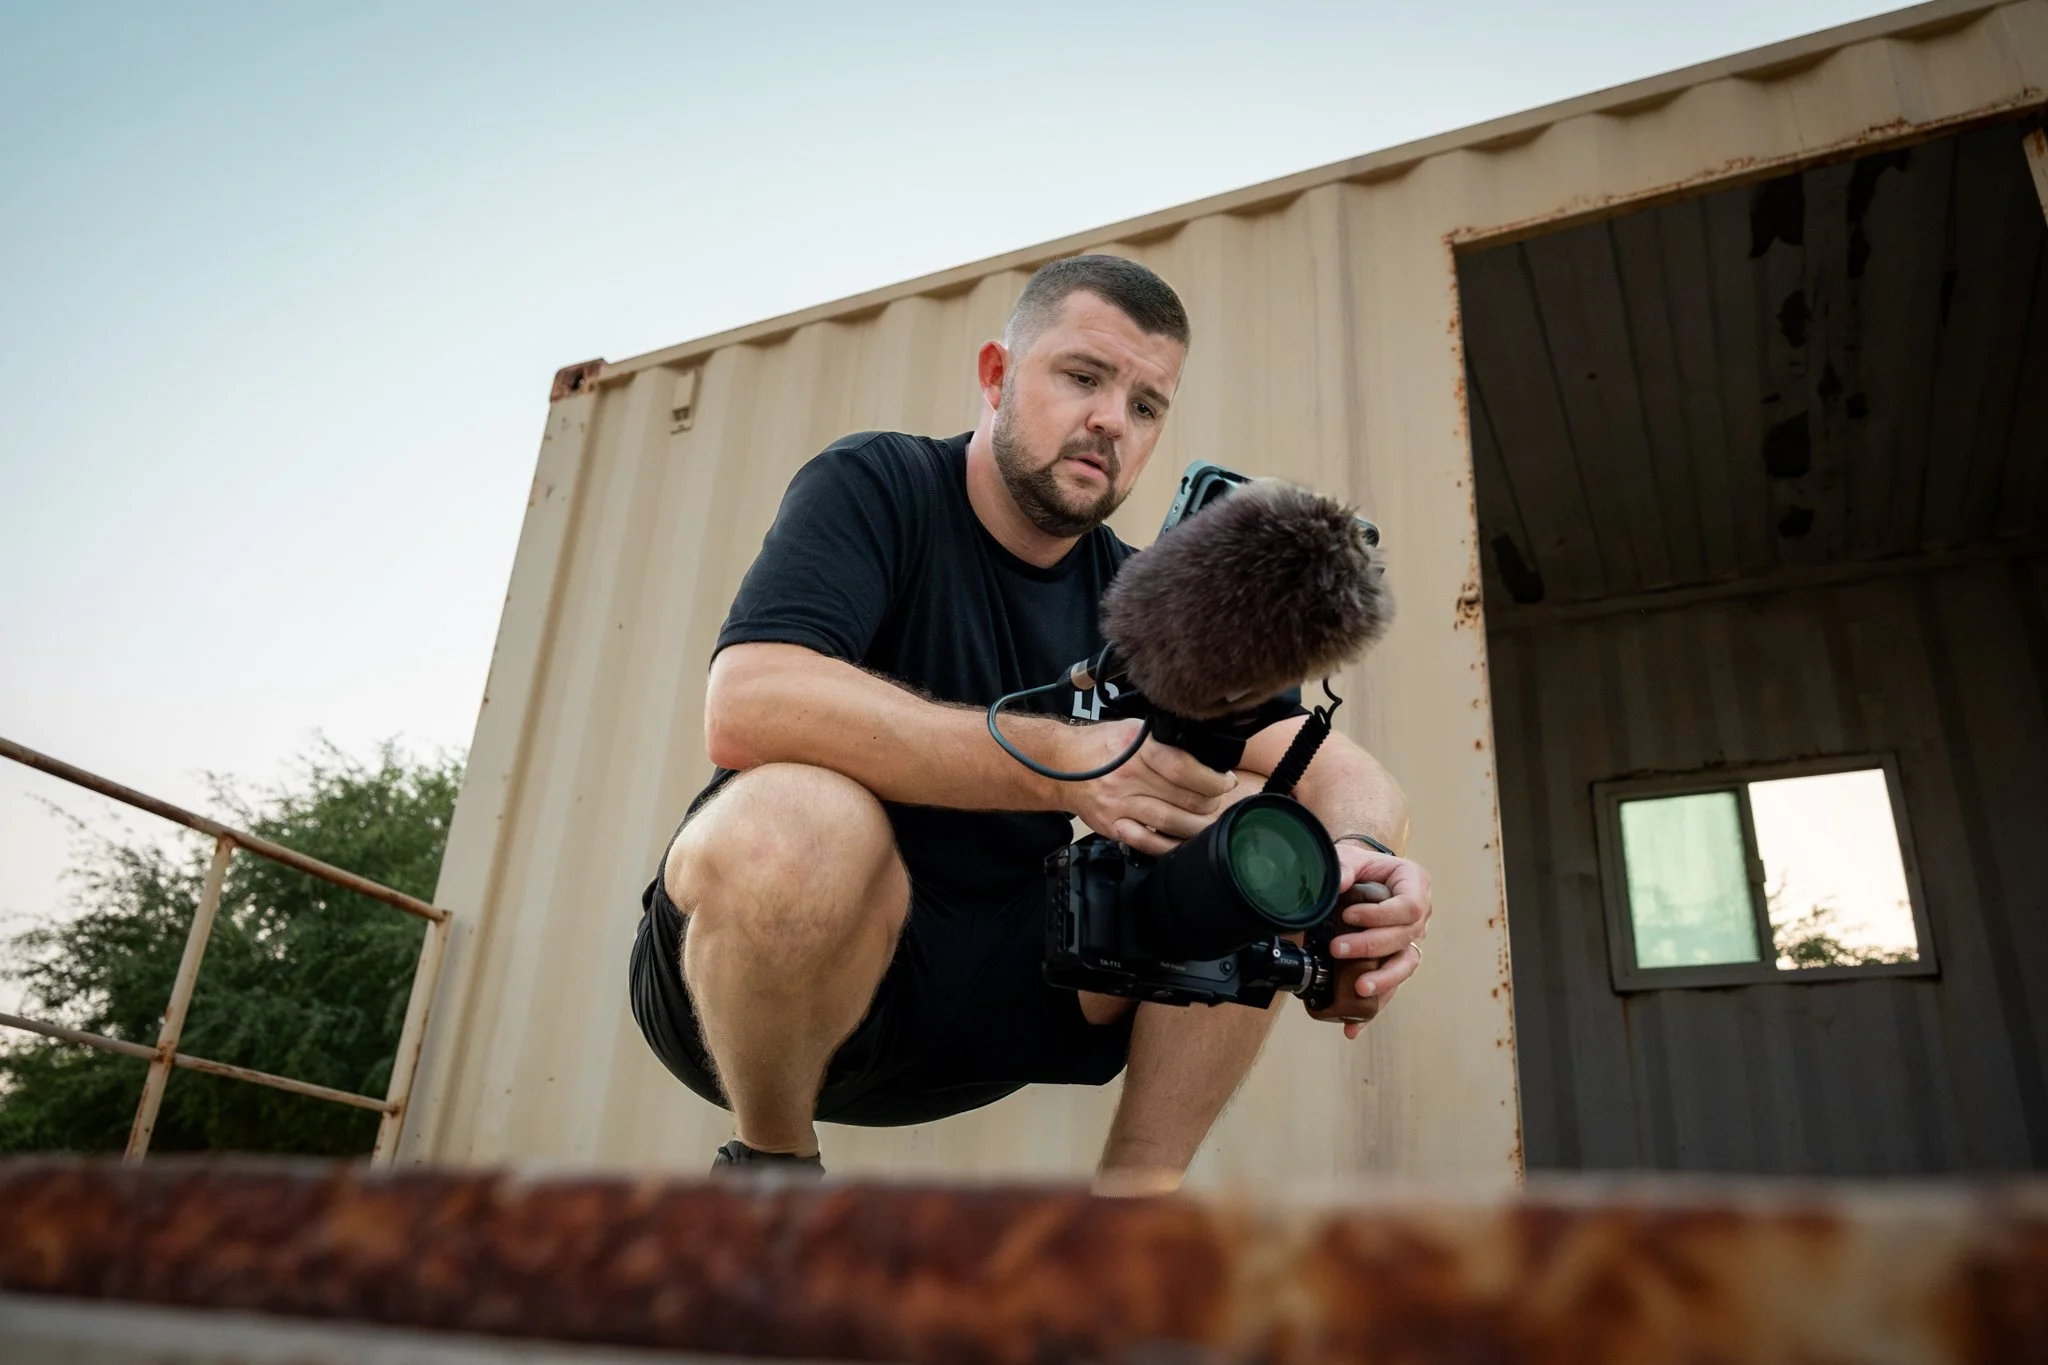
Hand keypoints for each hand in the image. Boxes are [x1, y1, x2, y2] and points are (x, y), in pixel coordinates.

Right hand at [1059, 721, 1238, 855]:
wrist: (1058, 765)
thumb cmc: (1100, 746)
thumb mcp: (1134, 730)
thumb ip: (1166, 741)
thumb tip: (1206, 755)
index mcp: (1138, 747)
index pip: (1185, 767)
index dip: (1212, 779)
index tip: (1224, 781)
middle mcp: (1128, 775)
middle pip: (1184, 797)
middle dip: (1210, 802)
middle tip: (1216, 800)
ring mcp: (1119, 803)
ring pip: (1171, 822)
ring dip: (1197, 825)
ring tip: (1206, 820)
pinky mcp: (1111, 825)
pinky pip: (1147, 842)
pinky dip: (1170, 845)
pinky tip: (1182, 840)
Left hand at [1327, 844, 1431, 1038]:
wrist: (1356, 878)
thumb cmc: (1357, 866)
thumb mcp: (1349, 856)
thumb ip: (1344, 866)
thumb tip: (1337, 883)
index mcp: (1414, 884)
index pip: (1409, 906)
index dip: (1380, 915)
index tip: (1350, 915)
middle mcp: (1419, 916)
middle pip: (1406, 938)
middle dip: (1371, 946)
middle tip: (1338, 948)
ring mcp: (1409, 941)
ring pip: (1405, 966)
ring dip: (1383, 981)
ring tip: (1360, 989)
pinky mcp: (1394, 962)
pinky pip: (1389, 987)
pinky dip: (1372, 1007)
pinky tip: (1353, 1026)